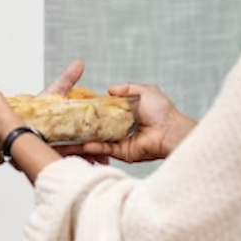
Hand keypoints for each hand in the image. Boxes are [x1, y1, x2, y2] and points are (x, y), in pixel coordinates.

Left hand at [38, 59, 109, 163]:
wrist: (17, 123)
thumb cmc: (37, 108)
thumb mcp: (55, 92)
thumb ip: (68, 79)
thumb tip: (79, 63)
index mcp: (75, 118)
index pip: (94, 125)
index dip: (103, 130)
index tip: (112, 133)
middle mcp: (71, 132)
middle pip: (90, 142)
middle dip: (100, 149)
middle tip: (106, 154)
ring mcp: (64, 143)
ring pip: (81, 152)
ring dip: (91, 157)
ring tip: (97, 161)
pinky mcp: (55, 153)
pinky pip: (68, 159)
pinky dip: (77, 162)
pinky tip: (83, 164)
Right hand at [77, 83, 193, 162]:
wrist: (171, 130)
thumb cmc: (162, 111)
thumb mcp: (145, 91)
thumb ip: (127, 88)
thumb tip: (109, 89)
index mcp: (127, 113)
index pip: (105, 111)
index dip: (93, 108)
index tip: (79, 105)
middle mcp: (122, 127)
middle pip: (99, 126)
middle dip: (85, 125)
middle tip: (69, 122)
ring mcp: (121, 141)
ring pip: (99, 139)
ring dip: (86, 138)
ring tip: (71, 136)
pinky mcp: (123, 152)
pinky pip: (106, 150)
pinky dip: (95, 147)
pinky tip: (84, 144)